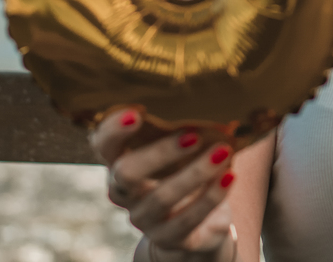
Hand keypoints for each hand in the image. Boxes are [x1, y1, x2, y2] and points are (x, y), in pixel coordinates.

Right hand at [90, 108, 237, 260]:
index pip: (103, 146)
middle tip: (193, 135)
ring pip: (161, 198)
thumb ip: (179, 127)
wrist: (194, 227)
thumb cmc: (183, 172)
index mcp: (121, 162)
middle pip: (126, 173)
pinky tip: (230, 176)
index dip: (113, 130)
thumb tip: (210, 94)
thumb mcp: (177, 150)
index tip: (137, 111)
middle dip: (159, 153)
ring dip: (195, 173)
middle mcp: (125, 192)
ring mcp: (145, 218)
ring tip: (223, 151)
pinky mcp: (170, 238)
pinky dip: (211, 197)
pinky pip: (188, 220)